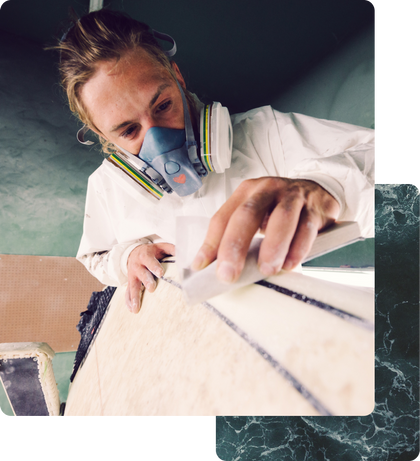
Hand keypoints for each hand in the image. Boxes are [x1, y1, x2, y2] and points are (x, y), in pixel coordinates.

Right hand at [126, 242, 174, 312]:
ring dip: (135, 297)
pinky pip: (127, 292)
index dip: (155, 267)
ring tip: (137, 308)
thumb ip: (171, 249)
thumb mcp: (161, 247)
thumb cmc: (152, 252)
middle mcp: (137, 266)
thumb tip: (184, 254)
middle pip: (142, 274)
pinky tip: (132, 309)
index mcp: (145, 256)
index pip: (150, 261)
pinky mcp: (130, 283)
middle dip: (146, 281)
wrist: (134, 252)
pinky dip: (129, 301)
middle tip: (152, 289)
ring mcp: (132, 275)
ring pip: (133, 286)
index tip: (160, 273)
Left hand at [191, 177, 339, 282]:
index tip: (201, 266)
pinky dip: (298, 248)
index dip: (211, 243)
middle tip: (229, 274)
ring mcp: (293, 196)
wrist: (316, 191)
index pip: (223, 217)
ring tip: (266, 270)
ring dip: (272, 246)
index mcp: (246, 192)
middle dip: (235, 245)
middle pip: (247, 214)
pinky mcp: (316, 207)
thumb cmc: (278, 209)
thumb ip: (238, 236)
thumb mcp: (255, 215)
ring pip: (281, 218)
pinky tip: (290, 264)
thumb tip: (217, 268)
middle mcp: (267, 190)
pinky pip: (306, 227)